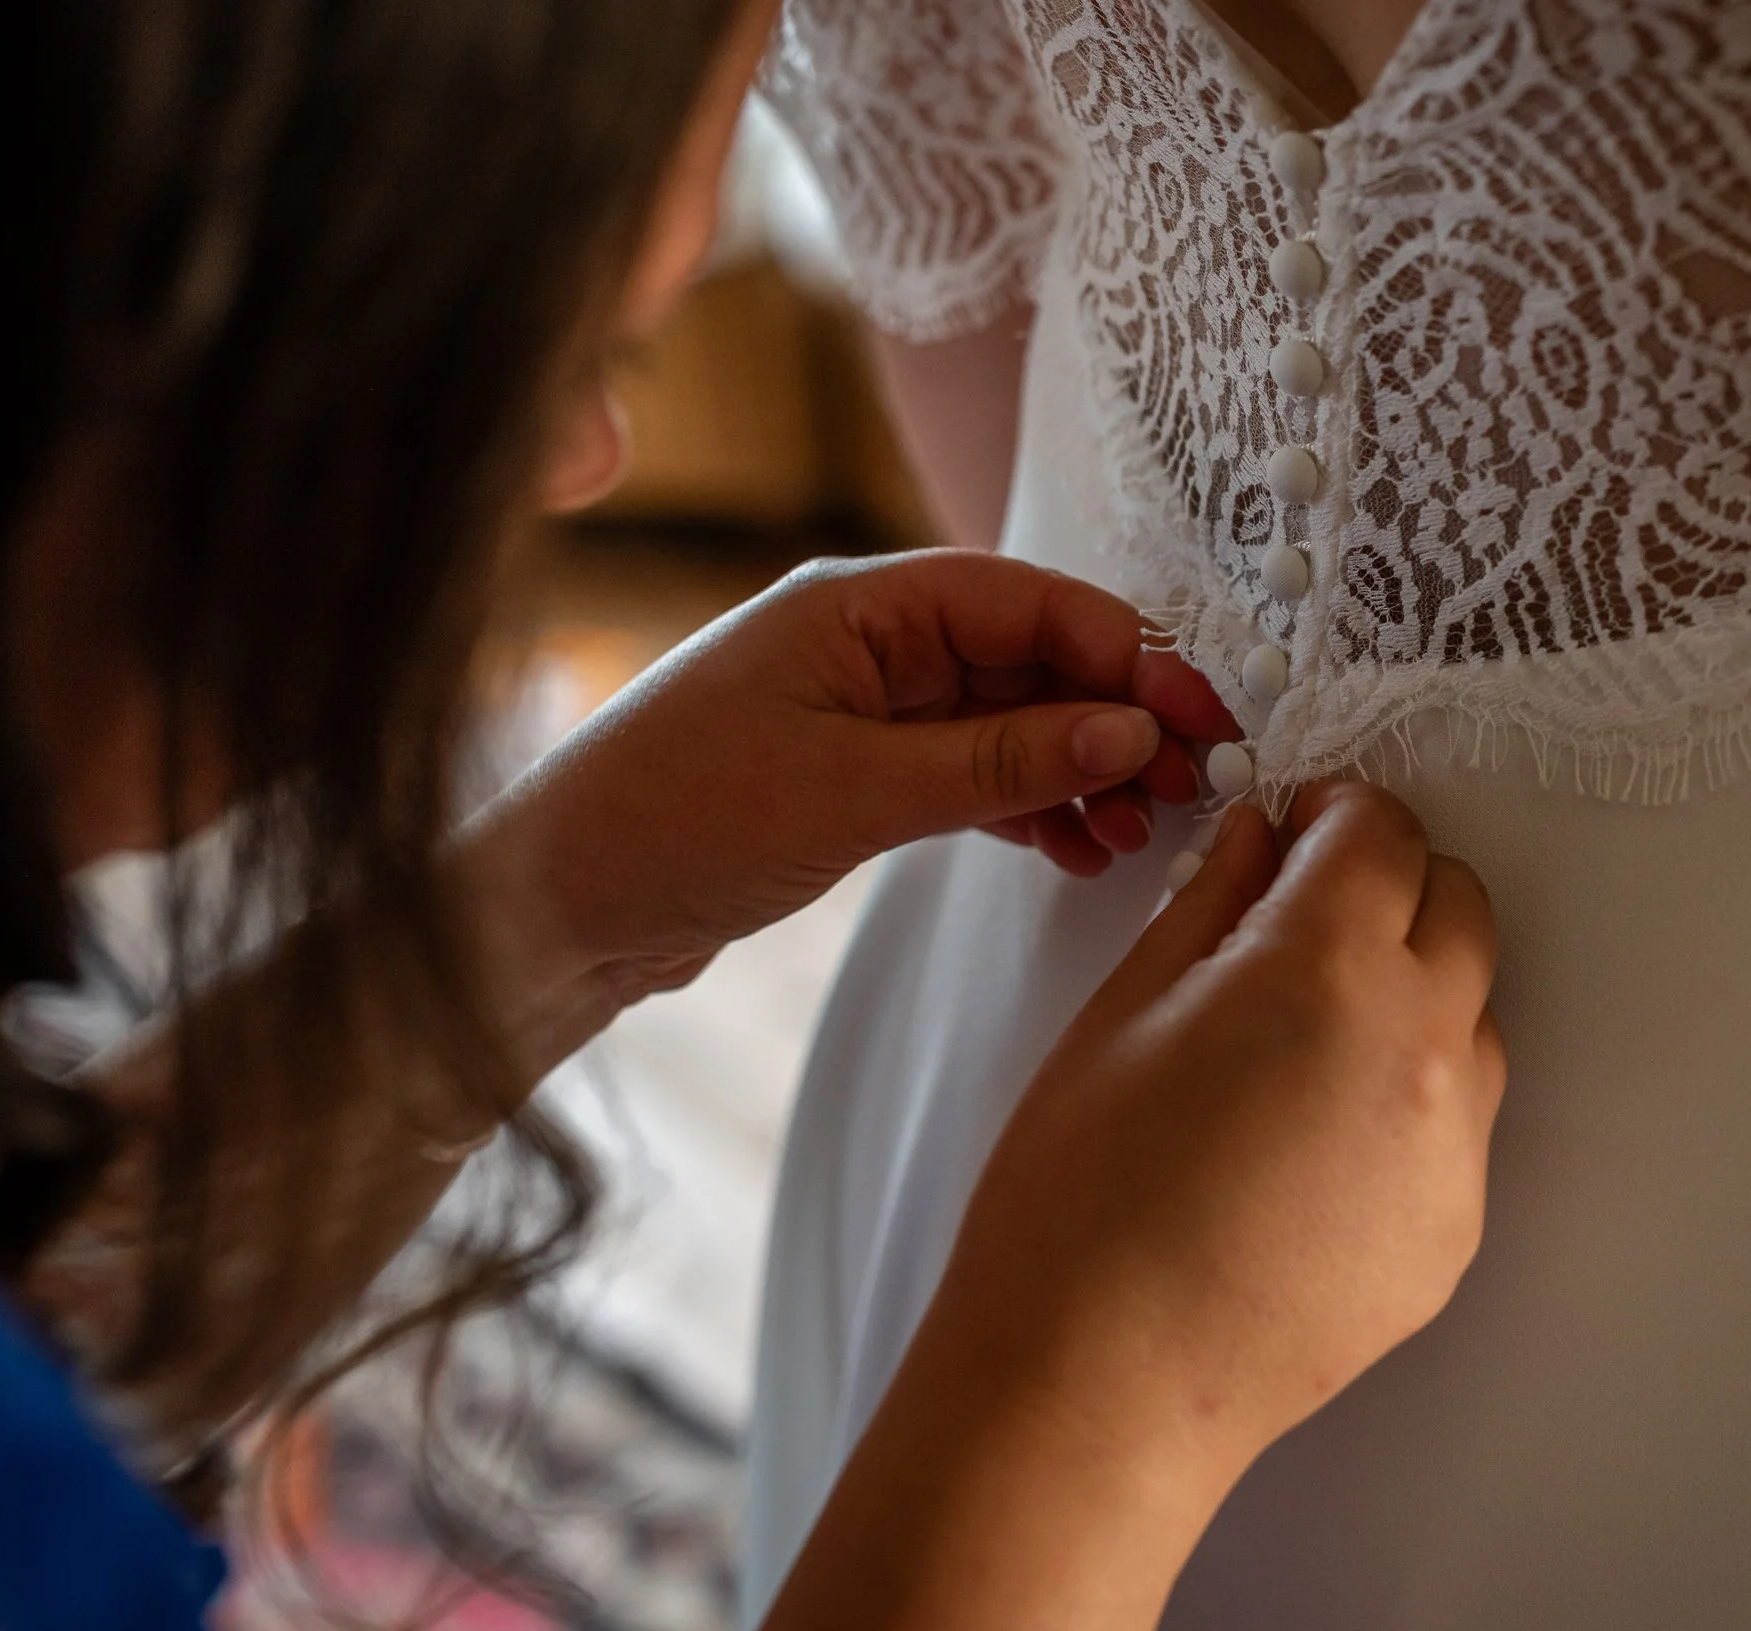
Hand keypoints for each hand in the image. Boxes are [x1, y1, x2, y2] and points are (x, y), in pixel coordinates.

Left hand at [457, 551, 1236, 1055]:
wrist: (551, 907)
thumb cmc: (673, 823)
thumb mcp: (856, 792)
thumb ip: (1001, 762)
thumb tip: (1129, 732)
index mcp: (861, 604)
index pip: (1031, 603)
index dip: (1127, 657)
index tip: (1199, 719)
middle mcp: (868, 640)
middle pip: (1031, 658)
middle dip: (1116, 719)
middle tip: (1192, 787)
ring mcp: (861, 706)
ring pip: (1009, 720)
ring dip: (1080, 771)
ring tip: (1140, 835)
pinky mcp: (852, 770)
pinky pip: (970, 771)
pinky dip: (1027, 806)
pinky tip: (1078, 852)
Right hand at [748, 782, 1504, 1630]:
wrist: (1097, 1386)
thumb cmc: (1079, 1201)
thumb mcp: (1123, 1013)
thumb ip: (1212, 903)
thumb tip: (1262, 838)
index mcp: (1328, 967)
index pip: (1385, 834)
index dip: (1339, 814)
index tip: (1301, 826)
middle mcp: (1419, 1046)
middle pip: (1457, 908)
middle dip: (1389, 890)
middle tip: (1302, 918)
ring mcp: (1452, 1147)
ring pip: (1471, 1016)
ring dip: (1410, 992)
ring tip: (1301, 1043)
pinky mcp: (1454, 1230)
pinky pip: (1456, 1123)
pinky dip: (1407, 1099)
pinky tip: (1311, 1144)